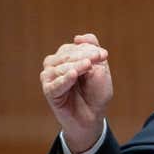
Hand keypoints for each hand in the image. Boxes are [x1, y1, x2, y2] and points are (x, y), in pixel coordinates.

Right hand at [40, 33, 112, 153]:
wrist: (93, 116)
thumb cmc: (96, 92)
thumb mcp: (99, 68)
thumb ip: (91, 49)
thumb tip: (78, 37)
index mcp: (67, 57)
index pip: (75, 47)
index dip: (89, 49)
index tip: (104, 55)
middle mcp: (55, 65)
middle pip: (67, 54)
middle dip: (84, 55)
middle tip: (99, 58)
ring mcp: (50, 78)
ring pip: (60, 67)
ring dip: (76, 65)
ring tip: (88, 67)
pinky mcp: (49, 92)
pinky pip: (55, 84)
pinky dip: (64, 79)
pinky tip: (73, 74)